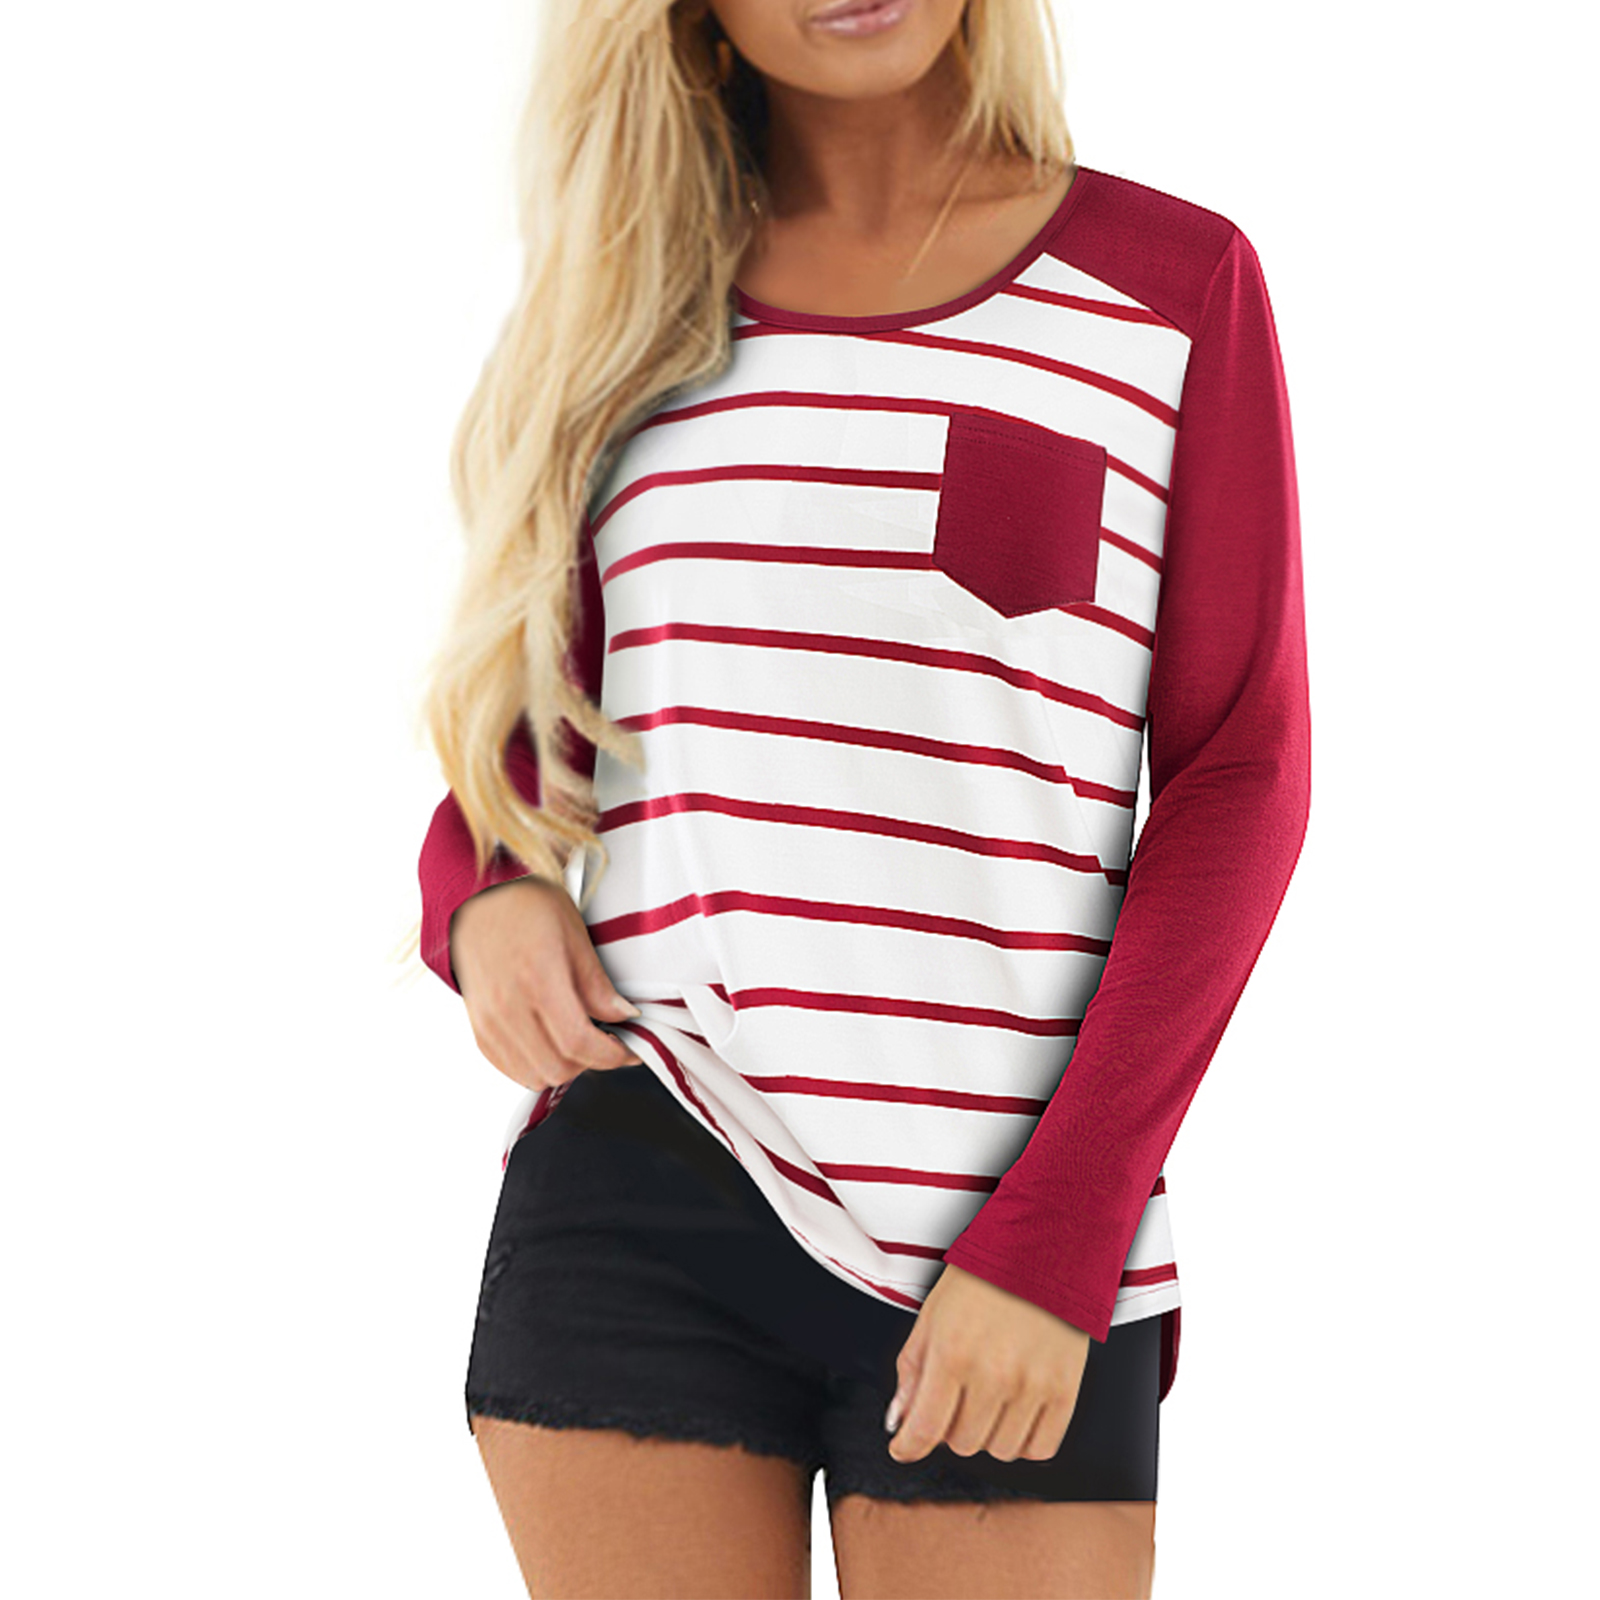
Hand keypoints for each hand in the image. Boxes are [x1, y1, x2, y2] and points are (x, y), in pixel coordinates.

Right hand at [450, 875, 644, 1092]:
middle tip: (608, 1042)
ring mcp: (489, 1022)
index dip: (613, 1054)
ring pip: (535, 1075)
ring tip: (579, 1042)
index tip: (629, 1049)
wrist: (475, 900)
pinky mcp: (479, 1029)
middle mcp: (508, 1007)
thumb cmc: (524, 906)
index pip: (579, 1043)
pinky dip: (537, 1066)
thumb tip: (624, 1016)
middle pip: (559, 1067)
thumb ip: (598, 984)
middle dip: (592, 1062)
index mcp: (538, 981)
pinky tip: (552, 1043)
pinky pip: (511, 1069)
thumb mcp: (574, 934)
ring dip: (565, 1067)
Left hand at [884, 1263, 1091, 1465]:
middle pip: (962, 1443)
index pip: (925, 1429)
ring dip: (987, 1432)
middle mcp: (993, 1374)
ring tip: (988, 1396)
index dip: (908, 1447)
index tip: (904, 1447)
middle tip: (956, 1395)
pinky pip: (1039, 1448)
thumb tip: (900, 1420)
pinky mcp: (1065, 1390)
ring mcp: (1032, 1385)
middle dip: (950, 1425)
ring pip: (999, 1450)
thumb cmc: (984, 1276)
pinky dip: (1023, 1440)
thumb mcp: (933, 1314)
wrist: (1043, 1247)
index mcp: (952, 1352)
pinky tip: (1016, 1412)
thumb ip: (912, 1370)